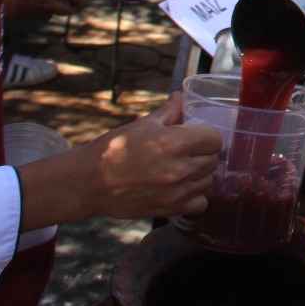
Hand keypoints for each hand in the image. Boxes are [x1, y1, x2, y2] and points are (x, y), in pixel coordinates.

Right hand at [3, 0, 89, 18]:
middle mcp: (48, 2)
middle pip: (69, 8)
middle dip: (74, 4)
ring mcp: (40, 12)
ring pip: (58, 14)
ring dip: (62, 9)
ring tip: (62, 2)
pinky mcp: (31, 17)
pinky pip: (45, 16)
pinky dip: (48, 12)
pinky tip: (44, 7)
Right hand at [15, 95, 222, 227]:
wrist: (90, 181)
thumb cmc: (114, 149)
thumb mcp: (143, 125)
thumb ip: (168, 112)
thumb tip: (180, 96)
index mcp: (175, 143)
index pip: (214, 139)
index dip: (206, 136)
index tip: (196, 137)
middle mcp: (180, 168)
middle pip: (212, 161)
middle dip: (202, 155)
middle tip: (186, 154)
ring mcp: (176, 192)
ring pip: (208, 182)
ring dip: (198, 176)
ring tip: (181, 170)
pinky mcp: (170, 209)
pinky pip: (200, 204)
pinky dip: (194, 197)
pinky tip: (181, 189)